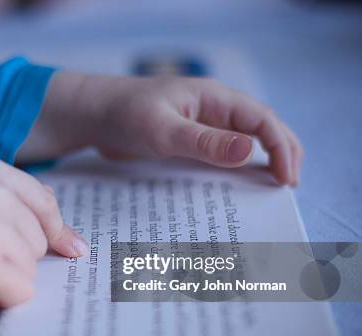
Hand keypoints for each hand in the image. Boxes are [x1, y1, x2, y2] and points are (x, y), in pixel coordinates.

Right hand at [0, 156, 87, 308]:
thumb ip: (13, 199)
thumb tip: (67, 232)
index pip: (45, 201)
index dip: (56, 229)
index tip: (70, 247)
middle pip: (40, 238)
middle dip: (16, 253)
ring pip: (31, 266)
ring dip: (6, 274)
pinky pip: (21, 290)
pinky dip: (1, 295)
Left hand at [21, 72, 302, 185]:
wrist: (92, 117)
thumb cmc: (123, 114)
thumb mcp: (162, 130)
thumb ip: (204, 142)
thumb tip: (250, 151)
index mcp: (213, 99)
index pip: (262, 119)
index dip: (281, 147)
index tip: (286, 179)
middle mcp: (212, 111)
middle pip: (260, 130)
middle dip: (279, 155)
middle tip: (286, 188)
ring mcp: (200, 128)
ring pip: (241, 145)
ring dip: (257, 165)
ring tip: (268, 193)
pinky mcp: (186, 144)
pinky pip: (216, 158)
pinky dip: (230, 173)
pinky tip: (231, 193)